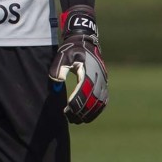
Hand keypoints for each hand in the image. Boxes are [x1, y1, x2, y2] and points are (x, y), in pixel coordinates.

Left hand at [49, 5, 108, 123]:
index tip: (66, 111)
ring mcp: (104, 81)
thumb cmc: (72, 50)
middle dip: (81, 112)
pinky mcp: (105, 83)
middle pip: (93, 100)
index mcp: (88, 71)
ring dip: (90, 113)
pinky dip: (97, 109)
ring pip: (100, 102)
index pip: (84, 92)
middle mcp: (99, 77)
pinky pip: (104, 100)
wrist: (85, 42)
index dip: (76, 103)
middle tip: (70, 119)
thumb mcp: (62, 56)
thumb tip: (56, 84)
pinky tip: (88, 116)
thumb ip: (58, 69)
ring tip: (77, 120)